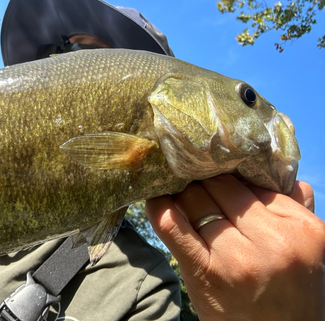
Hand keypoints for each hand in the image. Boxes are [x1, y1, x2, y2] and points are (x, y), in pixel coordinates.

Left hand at [145, 174, 324, 320]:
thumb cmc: (289, 292)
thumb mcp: (307, 249)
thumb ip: (295, 207)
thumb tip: (272, 170)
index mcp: (302, 228)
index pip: (252, 183)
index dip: (229, 176)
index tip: (213, 172)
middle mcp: (273, 240)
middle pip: (221, 187)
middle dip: (203, 182)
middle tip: (191, 181)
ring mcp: (236, 257)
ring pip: (195, 200)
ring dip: (182, 194)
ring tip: (176, 191)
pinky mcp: (204, 272)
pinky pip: (172, 226)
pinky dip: (159, 207)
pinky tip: (154, 197)